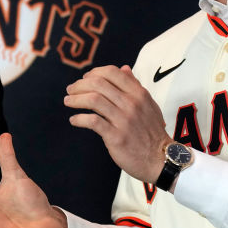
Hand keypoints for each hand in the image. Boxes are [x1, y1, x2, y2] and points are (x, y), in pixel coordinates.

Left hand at [64, 65, 170, 183]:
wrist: (160, 158)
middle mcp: (132, 104)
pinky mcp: (116, 137)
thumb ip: (135, 86)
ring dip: (76, 99)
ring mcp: (124, 120)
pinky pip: (93, 122)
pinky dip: (79, 119)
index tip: (84, 79)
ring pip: (93, 100)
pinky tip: (74, 120)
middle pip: (99, 84)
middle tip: (70, 90)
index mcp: (139, 93)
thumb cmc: (152, 131)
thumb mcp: (149, 104)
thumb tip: (124, 68)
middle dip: (80, 85)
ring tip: (68, 101)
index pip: (112, 72)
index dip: (94, 73)